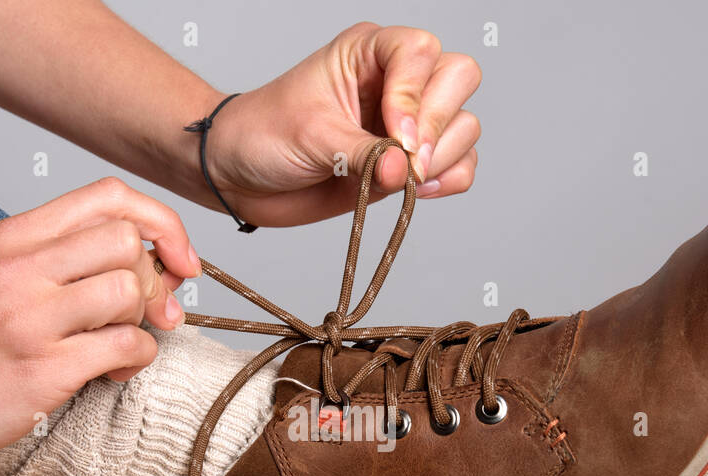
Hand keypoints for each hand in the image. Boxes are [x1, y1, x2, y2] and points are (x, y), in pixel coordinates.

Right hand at [0, 177, 200, 467]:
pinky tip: (111, 372)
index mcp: (13, 237)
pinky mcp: (42, 368)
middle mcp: (21, 268)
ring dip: (143, 322)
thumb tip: (144, 257)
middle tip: (142, 313)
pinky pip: (126, 346)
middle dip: (154, 279)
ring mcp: (30, 318)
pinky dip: (136, 360)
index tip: (173, 259)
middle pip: (128, 241)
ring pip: (131, 289)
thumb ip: (57, 257)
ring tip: (117, 346)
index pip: (111, 196)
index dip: (162, 223)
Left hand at [202, 22, 482, 225]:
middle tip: (404, 160)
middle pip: (458, 79)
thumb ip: (363, 153)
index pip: (422, 51)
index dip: (414, 94)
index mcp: (369, 52)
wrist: (243, 176)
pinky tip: (417, 191)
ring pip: (464, 125)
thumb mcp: (312, 136)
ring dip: (443, 157)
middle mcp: (395, 82)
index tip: (392, 135)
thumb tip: (405, 171)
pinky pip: (458, 166)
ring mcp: (406, 124)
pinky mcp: (409, 164)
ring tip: (404, 180)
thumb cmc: (264, 136)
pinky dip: (450, 179)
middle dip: (436, 125)